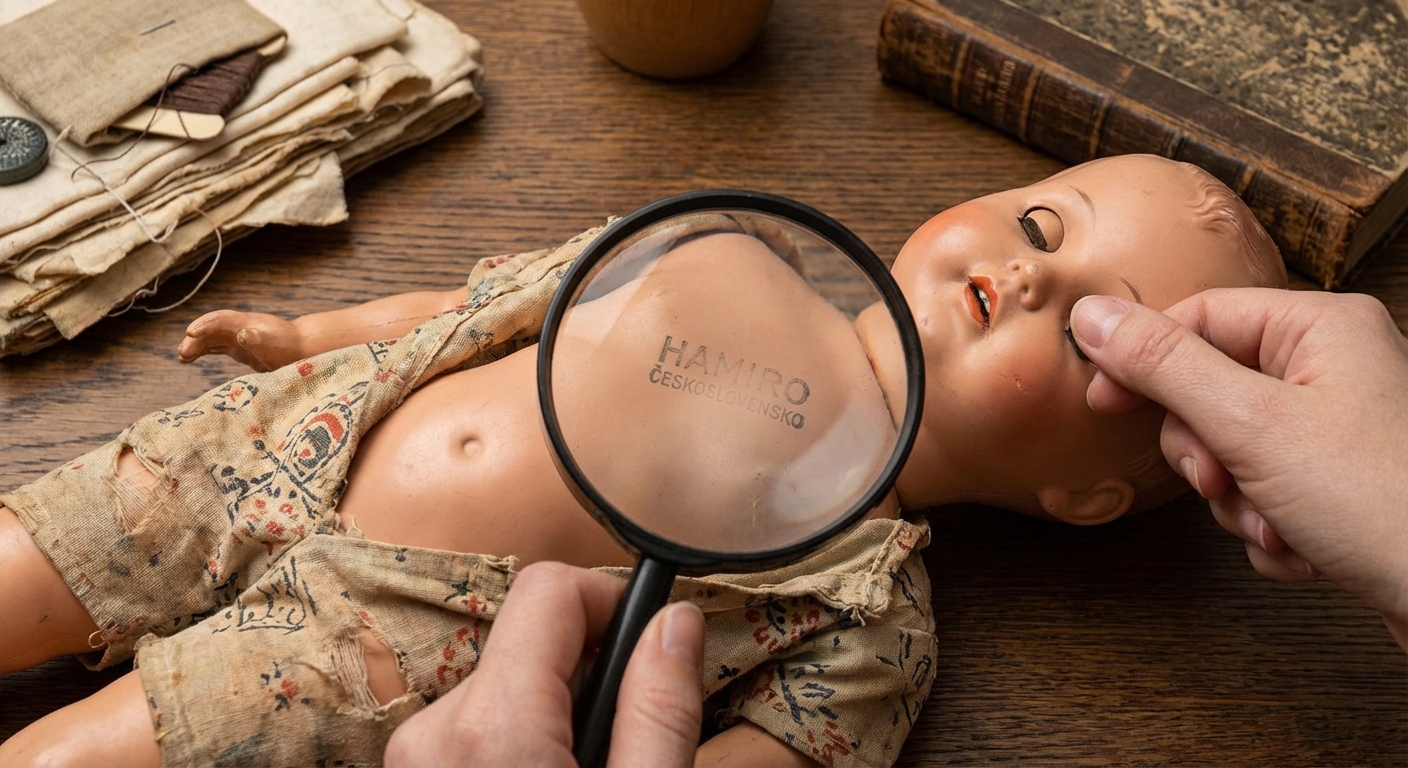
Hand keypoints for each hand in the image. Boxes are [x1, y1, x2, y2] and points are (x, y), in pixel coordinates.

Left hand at [384, 561, 705, 766]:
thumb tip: (675, 621)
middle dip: (586, 675)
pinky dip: (517, 742)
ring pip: (507, 683)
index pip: (550, 588)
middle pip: (531, 639)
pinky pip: (478, 723)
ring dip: (552, 714)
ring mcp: (414, 755)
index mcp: (493, 728)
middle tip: (619, 742)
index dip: (610, 604)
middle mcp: (435, 730)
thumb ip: (658, 711)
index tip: (645, 651)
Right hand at [1071, 288, 1407, 648]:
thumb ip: (1163, 365)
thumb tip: (1091, 315)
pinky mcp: (1342, 484)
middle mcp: (1334, 368)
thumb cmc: (1383, 502)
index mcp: (1320, 327)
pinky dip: (1269, 529)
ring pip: (1232, 451)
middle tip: (1221, 482)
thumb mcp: (1251, 425)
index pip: (1198, 319)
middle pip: (1209, 391)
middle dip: (1207, 455)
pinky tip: (1303, 550)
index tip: (1104, 404)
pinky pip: (1266, 493)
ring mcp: (1340, 428)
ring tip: (1278, 526)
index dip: (1143, 362)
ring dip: (1237, 502)